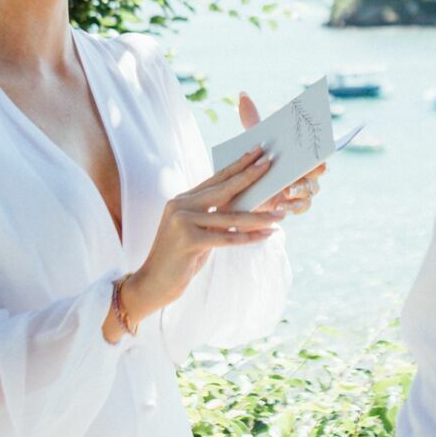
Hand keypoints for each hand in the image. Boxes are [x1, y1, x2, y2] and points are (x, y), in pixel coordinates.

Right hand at [122, 147, 281, 326]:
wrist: (153, 283)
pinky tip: (267, 234)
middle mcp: (180, 205)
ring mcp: (182, 222)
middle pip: (223, 188)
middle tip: (270, 164)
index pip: (215, 178)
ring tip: (281, 214)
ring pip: (230, 216)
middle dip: (249, 176)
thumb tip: (246, 203)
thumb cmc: (180, 258)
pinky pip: (226, 237)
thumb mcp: (197, 232)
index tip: (257, 153)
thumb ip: (214, 216)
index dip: (237, 165)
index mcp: (182, 199)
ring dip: (259, 216)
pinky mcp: (188, 240)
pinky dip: (249, 237)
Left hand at [238, 91, 325, 214]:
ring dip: (303, 188)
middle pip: (318, 170)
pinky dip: (295, 206)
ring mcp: (300, 190)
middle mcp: (305, 171)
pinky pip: (302, 207)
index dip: (322, 147)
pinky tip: (283, 204)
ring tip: (289, 188)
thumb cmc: (253, 162)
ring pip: (312, 189)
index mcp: (300, 155)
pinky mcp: (292, 206)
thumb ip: (251, 120)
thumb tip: (242, 94)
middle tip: (314, 165)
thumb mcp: (252, 140)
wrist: (241, 189)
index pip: (316, 148)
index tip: (320, 144)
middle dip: (317, 168)